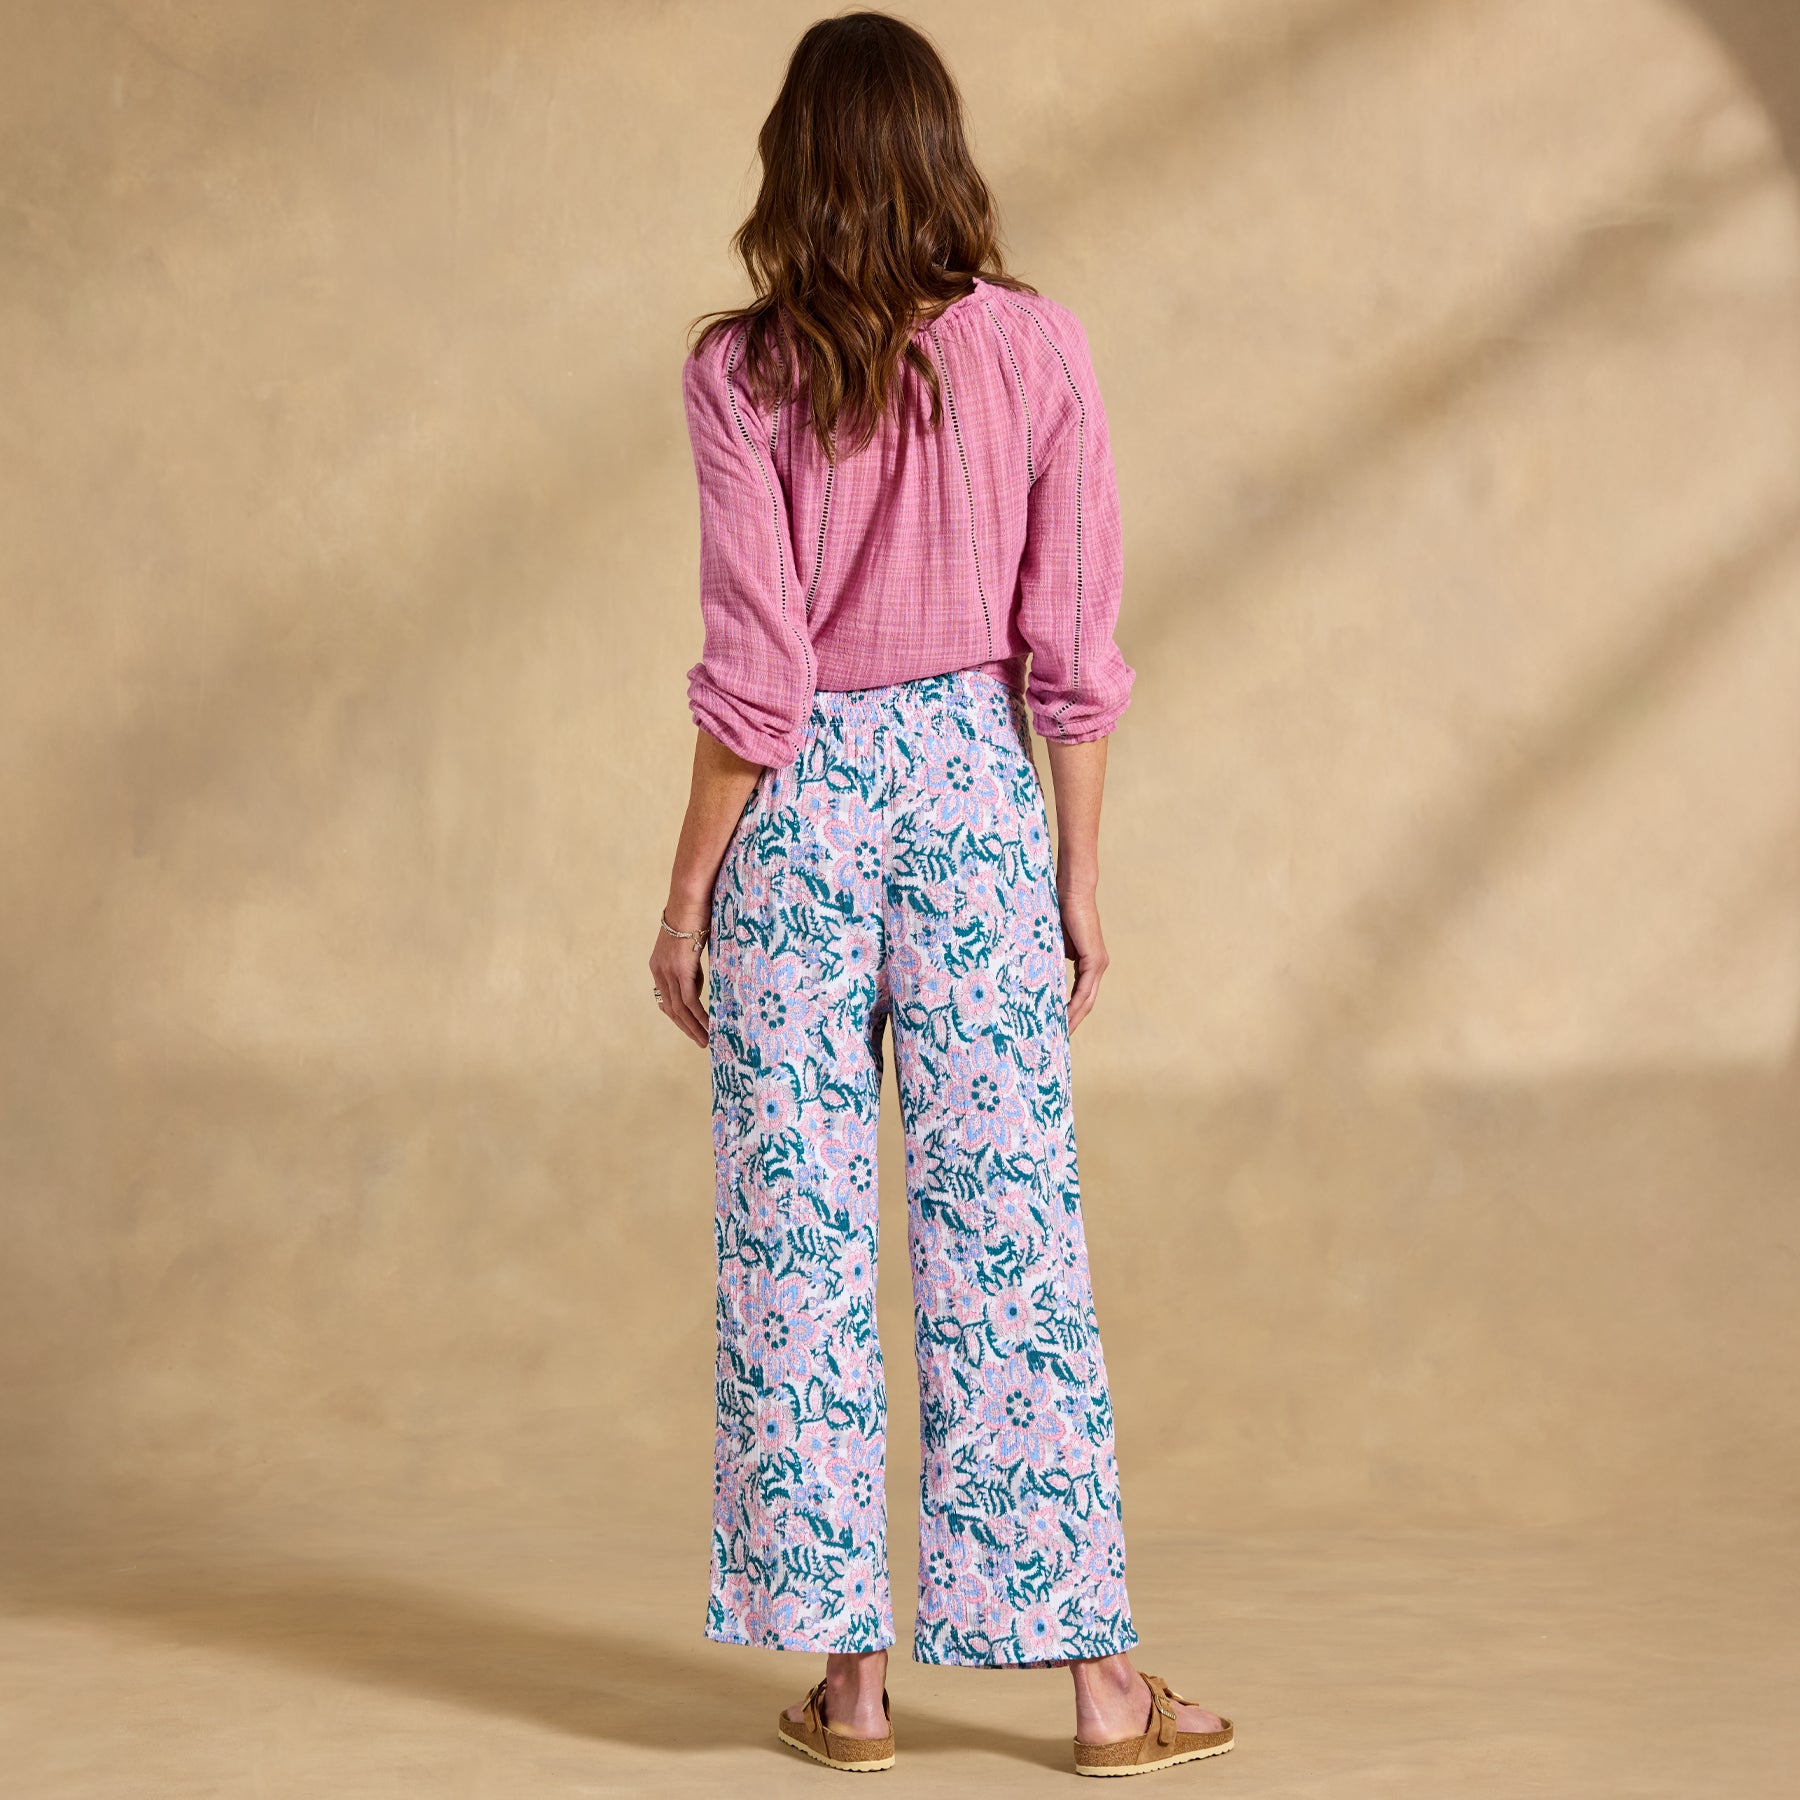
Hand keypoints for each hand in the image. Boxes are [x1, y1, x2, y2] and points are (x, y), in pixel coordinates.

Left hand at [650, 906, 709, 1047]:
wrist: (689, 898)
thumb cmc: (694, 913)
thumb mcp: (689, 943)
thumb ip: (690, 963)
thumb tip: (697, 981)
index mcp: (658, 965)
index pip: (665, 999)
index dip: (678, 1016)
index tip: (690, 1027)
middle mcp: (659, 971)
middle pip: (670, 1009)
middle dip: (686, 1027)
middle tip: (701, 1041)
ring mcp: (668, 972)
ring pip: (680, 1010)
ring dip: (694, 1028)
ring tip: (707, 1040)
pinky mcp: (681, 971)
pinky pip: (690, 1002)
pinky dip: (700, 1018)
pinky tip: (709, 1026)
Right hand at [1057, 882, 1108, 1033]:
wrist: (1072, 891)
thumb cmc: (1059, 911)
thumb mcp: (1051, 943)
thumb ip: (1049, 959)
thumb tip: (1035, 975)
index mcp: (1088, 963)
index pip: (1080, 994)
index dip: (1070, 1012)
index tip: (1056, 1028)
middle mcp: (1097, 966)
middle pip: (1085, 1003)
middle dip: (1071, 1022)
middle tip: (1056, 1041)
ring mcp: (1098, 964)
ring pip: (1086, 1000)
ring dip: (1073, 1019)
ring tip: (1058, 1036)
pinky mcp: (1095, 960)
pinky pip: (1084, 990)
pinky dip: (1074, 1006)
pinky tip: (1064, 1018)